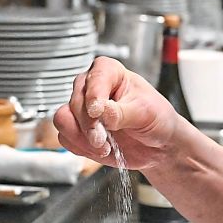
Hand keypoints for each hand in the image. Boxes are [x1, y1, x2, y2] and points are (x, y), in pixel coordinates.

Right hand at [53, 56, 181, 169]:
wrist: (159, 146)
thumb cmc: (157, 119)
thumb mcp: (146, 113)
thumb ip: (121, 112)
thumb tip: (100, 113)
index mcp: (110, 72)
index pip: (95, 77)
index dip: (94, 95)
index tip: (97, 112)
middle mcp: (92, 87)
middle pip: (75, 101)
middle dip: (88, 125)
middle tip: (103, 139)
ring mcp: (83, 109)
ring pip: (63, 119)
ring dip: (81, 137)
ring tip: (103, 146)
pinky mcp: (78, 130)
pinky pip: (65, 137)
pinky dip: (80, 147)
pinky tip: (99, 150)